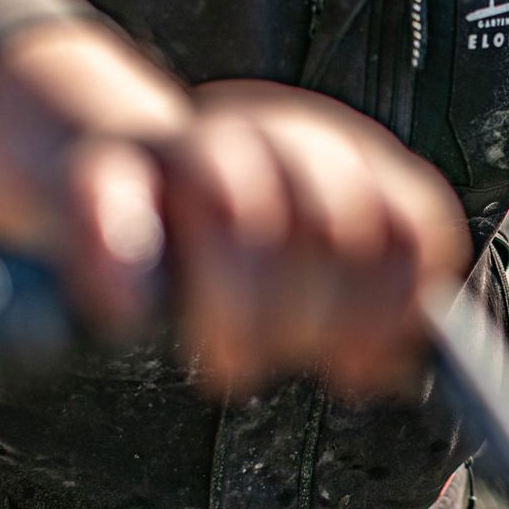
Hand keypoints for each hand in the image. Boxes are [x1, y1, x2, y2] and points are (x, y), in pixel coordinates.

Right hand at [0, 23, 469, 395]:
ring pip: (235, 206)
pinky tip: (127, 317)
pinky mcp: (100, 167)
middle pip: (332, 224)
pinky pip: (108, 203)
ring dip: (238, 304)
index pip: (409, 225)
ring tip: (228, 364)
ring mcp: (190, 145)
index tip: (356, 367)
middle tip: (280, 362)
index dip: (392, 308)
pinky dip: (119, 265)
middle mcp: (280, 138)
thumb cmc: (229, 249)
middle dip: (315, 319)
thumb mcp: (313, 275)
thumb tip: (389, 371)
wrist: (107, 173)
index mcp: (348, 160)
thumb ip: (364, 315)